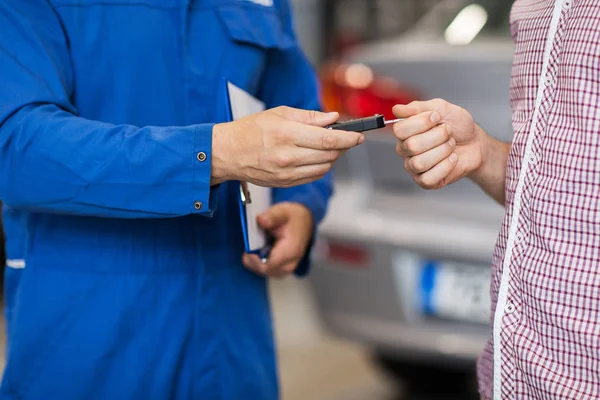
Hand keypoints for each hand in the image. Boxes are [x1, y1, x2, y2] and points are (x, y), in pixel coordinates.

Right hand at [211, 106, 364, 186]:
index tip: (358, 135)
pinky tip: (318, 157)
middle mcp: (287, 156)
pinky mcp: (285, 183)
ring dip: (333, 157)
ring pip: (324, 167)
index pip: (327, 140)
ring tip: (329, 146)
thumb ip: (309, 117)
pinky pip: (313, 176)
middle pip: (329, 155)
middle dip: (343, 146)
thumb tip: (333, 119)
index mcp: (286, 134)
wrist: (227, 153)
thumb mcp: (278, 113)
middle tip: (346, 138)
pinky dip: (321, 167)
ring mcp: (286, 173)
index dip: (348, 138)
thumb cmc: (250, 130)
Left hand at [242, 202, 312, 277]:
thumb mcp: (283, 211)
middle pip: (262, 269)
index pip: (267, 265)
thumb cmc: (293, 218)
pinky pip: (264, 270)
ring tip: (259, 243)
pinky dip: (258, 260)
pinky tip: (261, 249)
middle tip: (252, 241)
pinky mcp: (281, 270)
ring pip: (261, 270)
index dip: (253, 258)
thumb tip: (261, 220)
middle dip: (252, 257)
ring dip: (255, 258)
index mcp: (290, 251)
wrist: (304, 223)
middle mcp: (289, 264)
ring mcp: (285, 269)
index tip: (248, 246)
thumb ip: (272, 216)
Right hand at [392, 99, 484, 188]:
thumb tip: (396, 109)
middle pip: (411, 146)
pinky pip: (428, 178)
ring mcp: (414, 167)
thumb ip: (418, 108)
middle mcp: (405, 150)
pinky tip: (452, 159)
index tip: (437, 117)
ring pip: (419, 163)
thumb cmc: (458, 126)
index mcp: (405, 132)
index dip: (420, 122)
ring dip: (442, 151)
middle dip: (437, 136)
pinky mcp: (425, 181)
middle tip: (448, 132)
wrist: (475, 143)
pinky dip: (445, 166)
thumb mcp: (441, 108)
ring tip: (451, 145)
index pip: (399, 130)